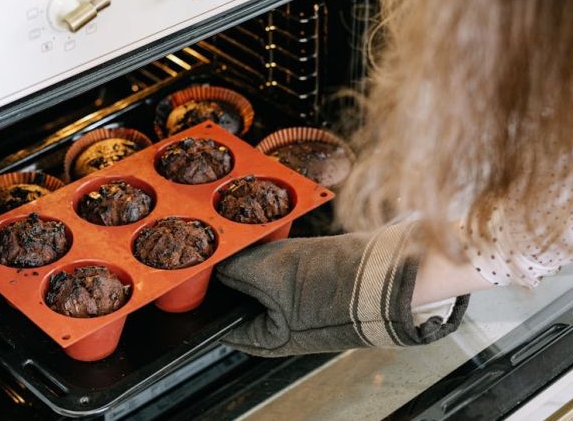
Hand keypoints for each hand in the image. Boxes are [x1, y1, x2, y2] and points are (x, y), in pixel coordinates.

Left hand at [215, 223, 468, 356]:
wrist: (383, 275)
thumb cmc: (334, 288)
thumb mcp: (271, 272)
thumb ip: (234, 266)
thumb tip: (213, 261)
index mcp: (260, 338)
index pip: (214, 318)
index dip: (200, 291)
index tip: (190, 264)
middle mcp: (273, 326)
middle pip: (234, 294)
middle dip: (225, 268)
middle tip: (213, 241)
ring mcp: (291, 304)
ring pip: (255, 276)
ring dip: (248, 255)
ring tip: (242, 235)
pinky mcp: (306, 284)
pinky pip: (277, 265)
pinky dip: (270, 250)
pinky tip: (267, 234)